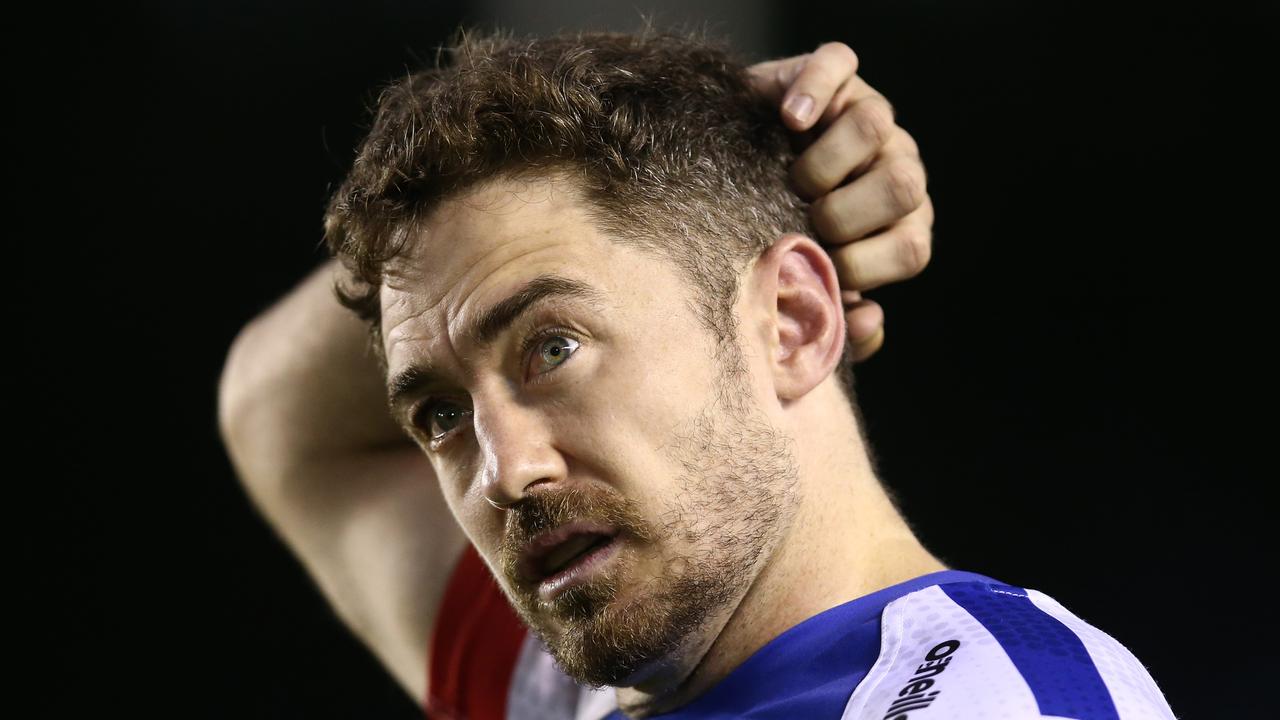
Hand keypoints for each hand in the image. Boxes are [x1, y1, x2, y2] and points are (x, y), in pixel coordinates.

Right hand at [748, 43, 934, 361]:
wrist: (732, 177)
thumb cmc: (775, 243)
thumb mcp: (805, 285)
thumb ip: (836, 320)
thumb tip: (867, 318)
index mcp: (903, 222)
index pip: (913, 248)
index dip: (859, 266)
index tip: (813, 268)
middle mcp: (897, 165)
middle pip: (903, 185)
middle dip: (840, 215)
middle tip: (799, 221)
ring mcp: (869, 114)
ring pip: (875, 124)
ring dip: (822, 163)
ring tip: (787, 179)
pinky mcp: (835, 75)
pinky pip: (836, 65)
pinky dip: (812, 91)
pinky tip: (787, 119)